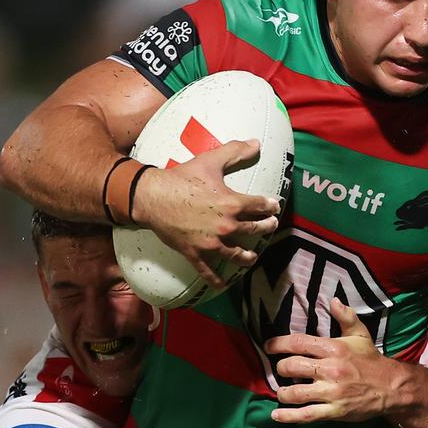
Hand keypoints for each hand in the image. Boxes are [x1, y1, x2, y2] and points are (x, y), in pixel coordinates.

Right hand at [132, 140, 280, 288]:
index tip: (274, 207)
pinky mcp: (195, 253)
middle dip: (265, 228)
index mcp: (233, 203)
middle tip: (270, 226)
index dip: (270, 206)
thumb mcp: (211, 160)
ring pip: (237, 254)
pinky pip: (208, 271)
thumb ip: (235, 151)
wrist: (153, 197)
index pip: (260, 206)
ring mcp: (211, 243)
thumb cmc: (183, 178)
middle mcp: (226, 226)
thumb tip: (256, 143)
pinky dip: (217, 279)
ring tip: (253, 256)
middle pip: (254, 230)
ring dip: (248, 256)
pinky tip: (223, 284)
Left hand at [267, 299, 396, 422]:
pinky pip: (306, 414)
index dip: (278, 344)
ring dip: (282, 393)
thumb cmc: (370, 359)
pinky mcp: (334, 411)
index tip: (267, 346)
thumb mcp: (360, 333)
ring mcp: (331, 392)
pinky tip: (276, 415)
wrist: (390, 387)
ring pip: (295, 393)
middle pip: (292, 367)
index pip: (298, 343)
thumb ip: (346, 316)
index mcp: (333, 348)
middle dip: (280, 368)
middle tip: (280, 370)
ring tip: (281, 392)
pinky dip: (288, 416)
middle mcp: (330, 369)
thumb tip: (333, 300)